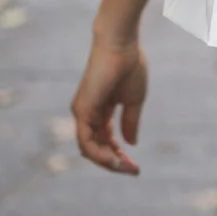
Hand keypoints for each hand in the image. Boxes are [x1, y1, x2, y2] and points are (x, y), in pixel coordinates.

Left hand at [71, 34, 146, 175]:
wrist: (121, 44)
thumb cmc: (129, 66)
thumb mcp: (135, 100)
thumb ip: (130, 122)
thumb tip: (130, 144)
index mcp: (102, 110)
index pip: (107, 141)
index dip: (120, 155)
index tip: (136, 166)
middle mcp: (88, 114)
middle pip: (97, 148)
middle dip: (115, 162)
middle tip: (133, 171)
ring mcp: (83, 113)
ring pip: (90, 149)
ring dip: (107, 162)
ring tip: (125, 167)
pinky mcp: (81, 110)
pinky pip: (86, 141)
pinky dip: (99, 153)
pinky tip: (114, 159)